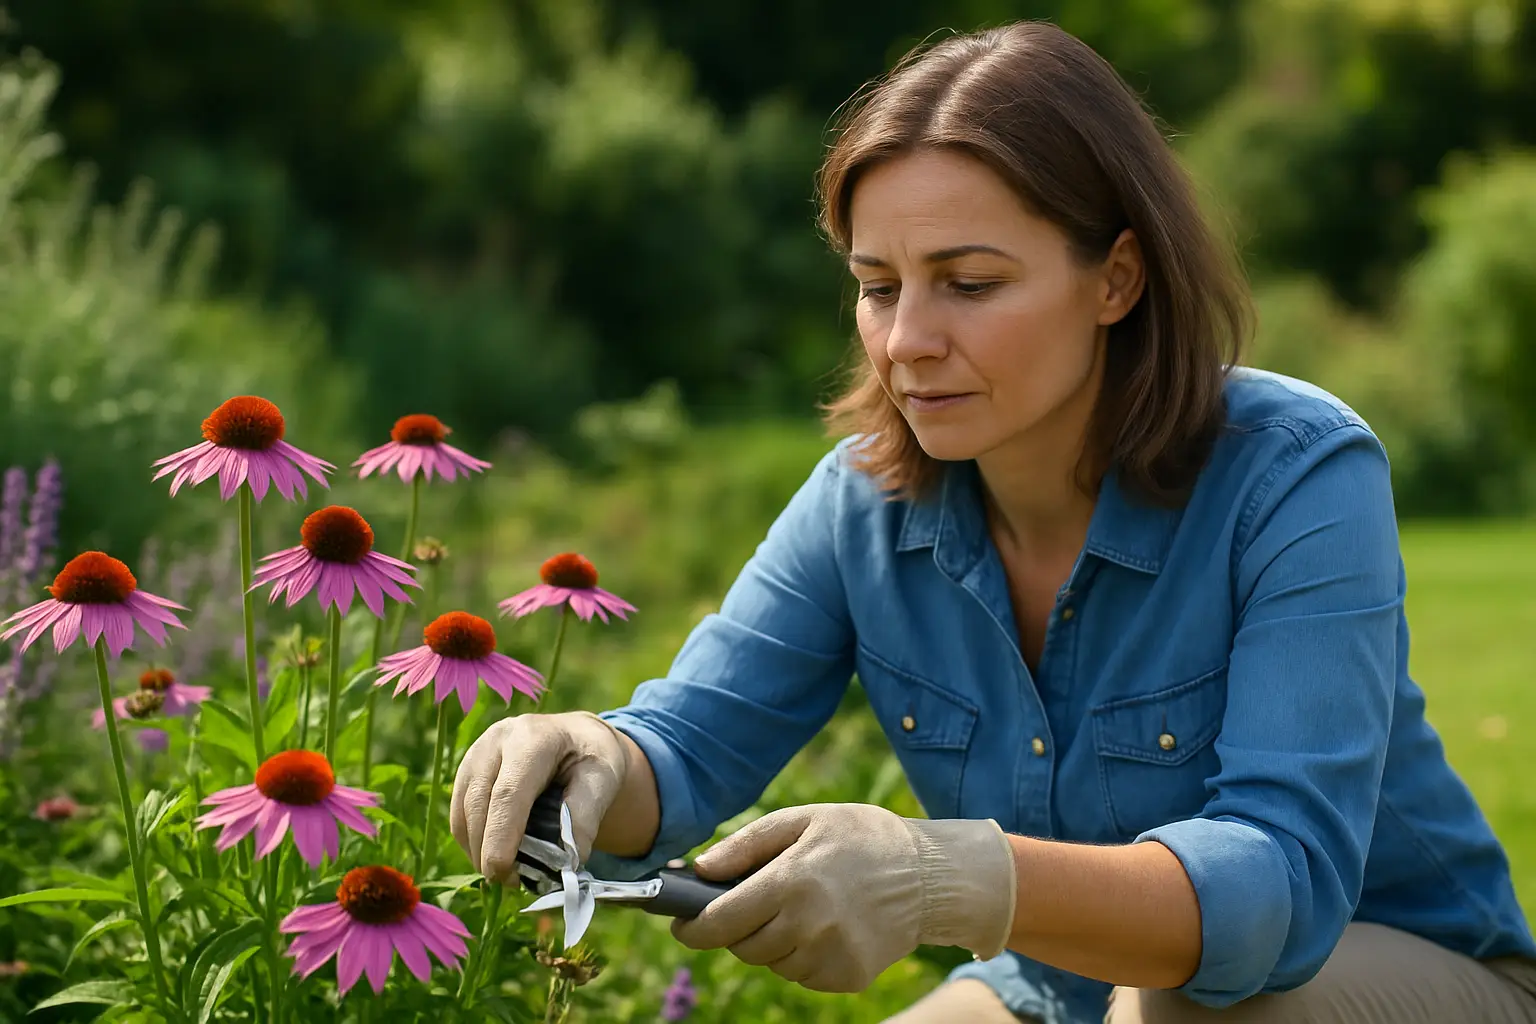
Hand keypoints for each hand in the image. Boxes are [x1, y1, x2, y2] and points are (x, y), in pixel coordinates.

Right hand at [449, 710, 630, 883]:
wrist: (577, 739)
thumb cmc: (591, 759)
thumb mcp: (604, 779)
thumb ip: (586, 815)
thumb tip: (567, 860)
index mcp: (534, 738)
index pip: (509, 792)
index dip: (501, 834)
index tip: (502, 871)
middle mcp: (498, 739)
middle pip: (479, 802)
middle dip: (487, 848)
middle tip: (510, 881)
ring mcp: (477, 752)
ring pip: (463, 810)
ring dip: (477, 849)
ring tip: (506, 874)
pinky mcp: (467, 770)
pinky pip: (459, 813)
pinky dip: (472, 841)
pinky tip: (493, 856)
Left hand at [671, 803, 1016, 992]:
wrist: (931, 875)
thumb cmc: (861, 838)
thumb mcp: (804, 820)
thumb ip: (746, 845)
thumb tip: (698, 870)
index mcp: (791, 882)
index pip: (719, 921)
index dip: (692, 927)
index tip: (680, 925)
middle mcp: (808, 925)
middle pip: (742, 947)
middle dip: (737, 929)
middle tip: (754, 904)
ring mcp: (830, 956)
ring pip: (772, 963)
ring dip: (773, 942)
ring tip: (800, 908)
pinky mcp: (848, 977)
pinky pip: (803, 975)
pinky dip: (802, 956)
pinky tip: (825, 926)